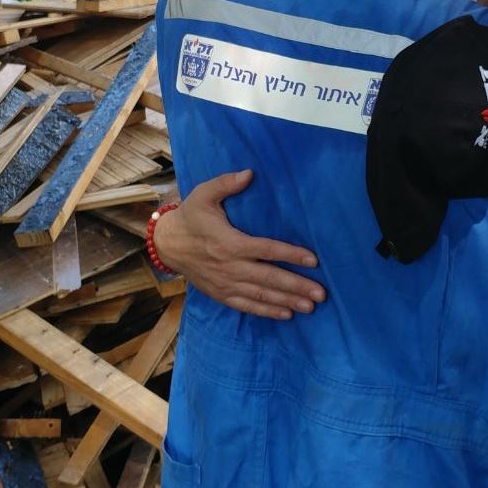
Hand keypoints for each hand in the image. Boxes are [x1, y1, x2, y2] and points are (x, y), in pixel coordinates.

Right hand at [152, 169, 325, 319]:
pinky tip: (286, 314)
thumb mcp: (203, 194)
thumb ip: (226, 184)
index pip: (266, 250)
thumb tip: (249, 173)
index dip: (290, 255)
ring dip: (287, 301)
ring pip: (260, 295)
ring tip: (310, 307)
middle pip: (268, 278)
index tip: (313, 260)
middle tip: (320, 293)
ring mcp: (225, 283)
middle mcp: (229, 266)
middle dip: (296, 286)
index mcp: (228, 242)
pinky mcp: (220, 294)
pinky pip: (246, 306)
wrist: (166, 244)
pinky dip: (266, 311)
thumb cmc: (190, 217)